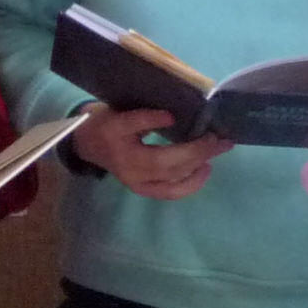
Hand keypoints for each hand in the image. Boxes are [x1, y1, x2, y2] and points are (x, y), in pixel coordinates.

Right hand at [70, 103, 229, 199]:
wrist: (86, 146)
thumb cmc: (104, 126)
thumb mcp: (115, 114)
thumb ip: (141, 116)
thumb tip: (172, 117)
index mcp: (119, 146)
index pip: (138, 132)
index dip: (154, 122)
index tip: (175, 115)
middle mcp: (130, 169)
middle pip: (168, 163)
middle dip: (198, 150)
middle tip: (220, 138)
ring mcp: (138, 183)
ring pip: (174, 178)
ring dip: (200, 164)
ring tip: (218, 150)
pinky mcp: (144, 189)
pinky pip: (171, 193)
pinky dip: (191, 184)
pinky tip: (205, 171)